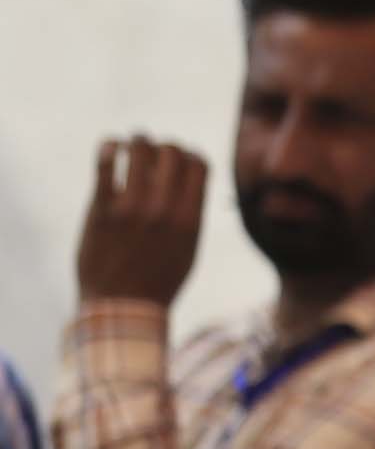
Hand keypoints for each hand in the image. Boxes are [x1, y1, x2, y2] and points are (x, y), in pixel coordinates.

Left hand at [74, 140, 205, 313]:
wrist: (123, 307)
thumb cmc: (158, 281)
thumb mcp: (189, 250)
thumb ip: (190, 215)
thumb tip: (186, 180)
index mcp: (190, 220)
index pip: (199, 164)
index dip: (189, 154)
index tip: (177, 162)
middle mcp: (165, 210)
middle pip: (172, 151)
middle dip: (162, 146)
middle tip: (151, 153)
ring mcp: (133, 208)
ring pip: (140, 148)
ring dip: (136, 141)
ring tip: (129, 147)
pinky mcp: (102, 208)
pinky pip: (107, 162)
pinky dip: (109, 147)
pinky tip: (111, 150)